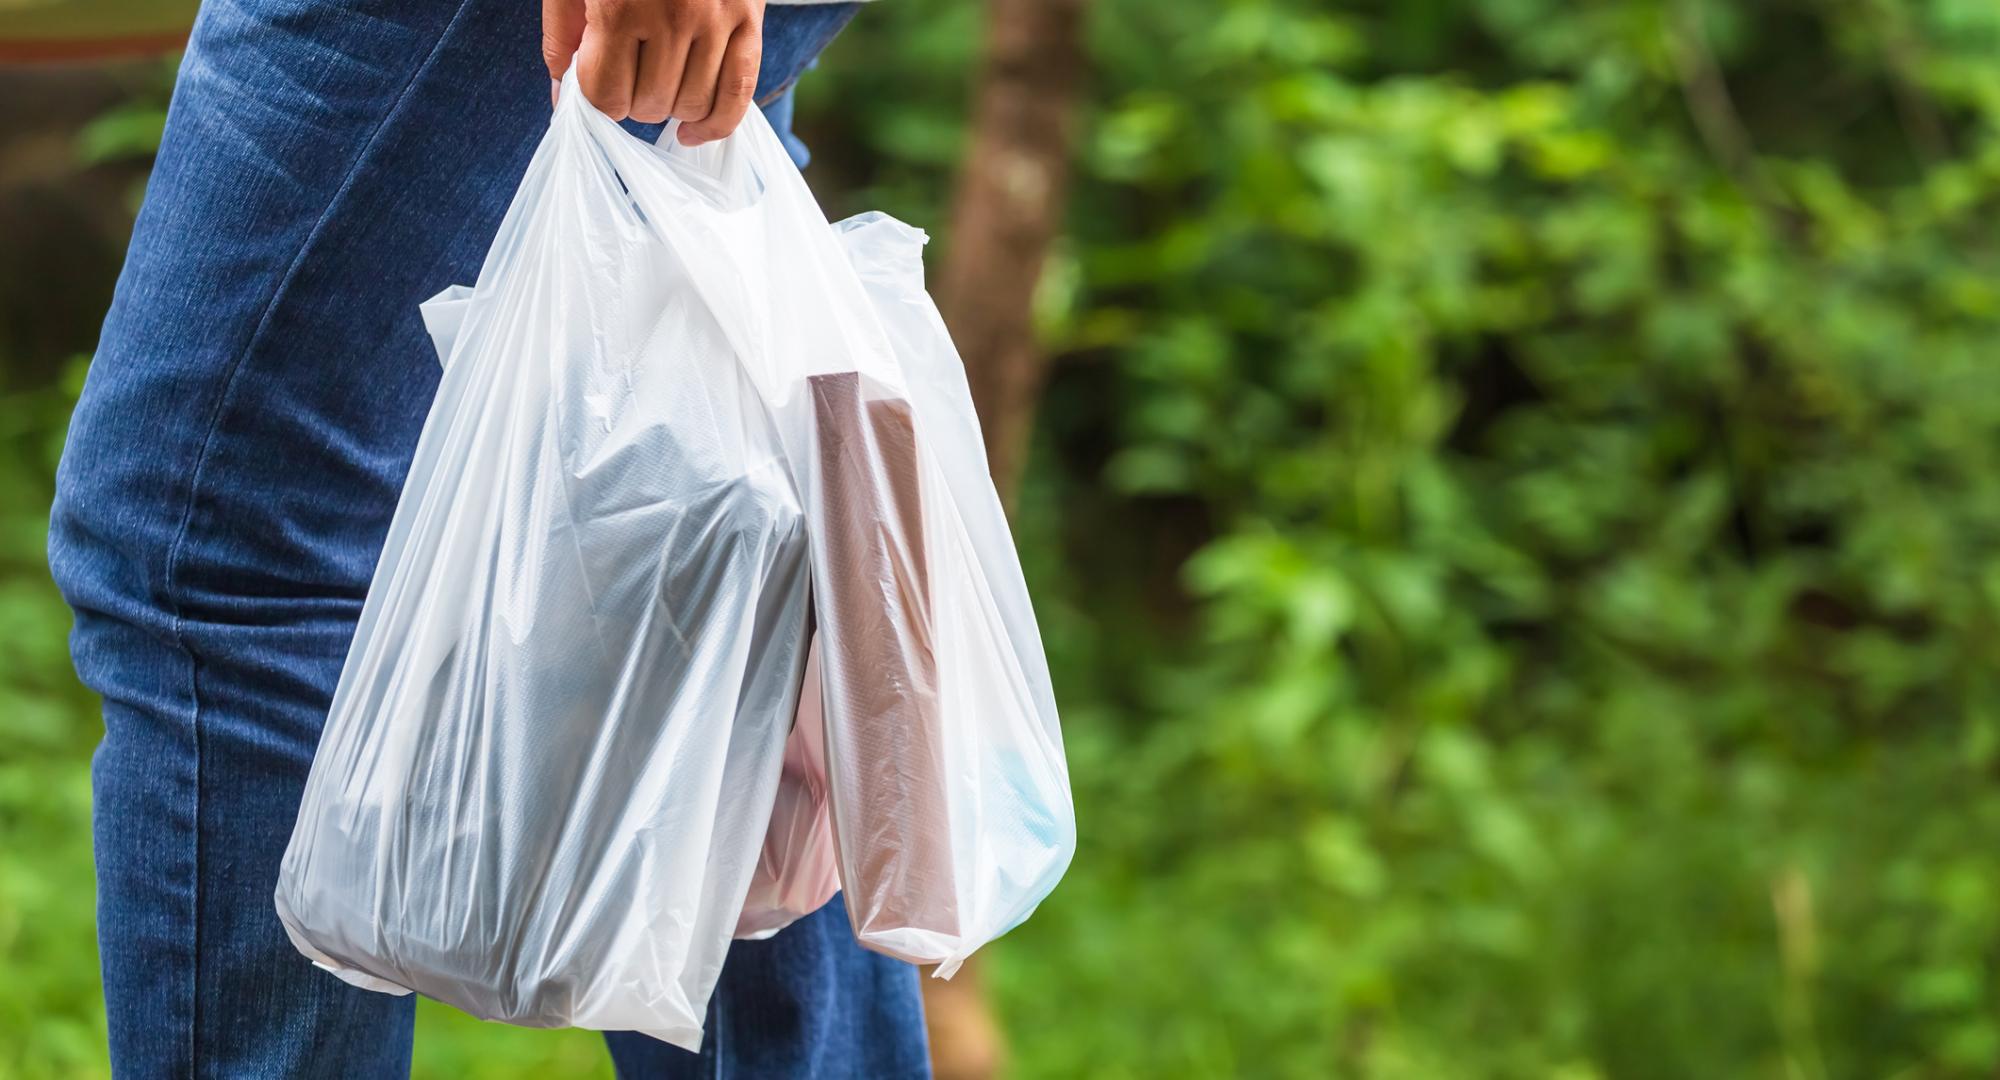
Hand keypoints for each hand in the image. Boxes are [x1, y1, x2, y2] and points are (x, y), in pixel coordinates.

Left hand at [543, 0, 764, 145]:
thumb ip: (563, 37)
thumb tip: (562, 100)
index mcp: (621, 7)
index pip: (606, 96)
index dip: (598, 99)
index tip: (599, 84)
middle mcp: (673, 17)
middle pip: (649, 105)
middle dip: (633, 101)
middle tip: (630, 75)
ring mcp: (716, 20)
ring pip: (691, 104)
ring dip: (670, 107)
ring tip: (660, 83)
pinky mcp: (748, 19)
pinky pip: (738, 93)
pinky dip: (716, 124)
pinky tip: (694, 130)